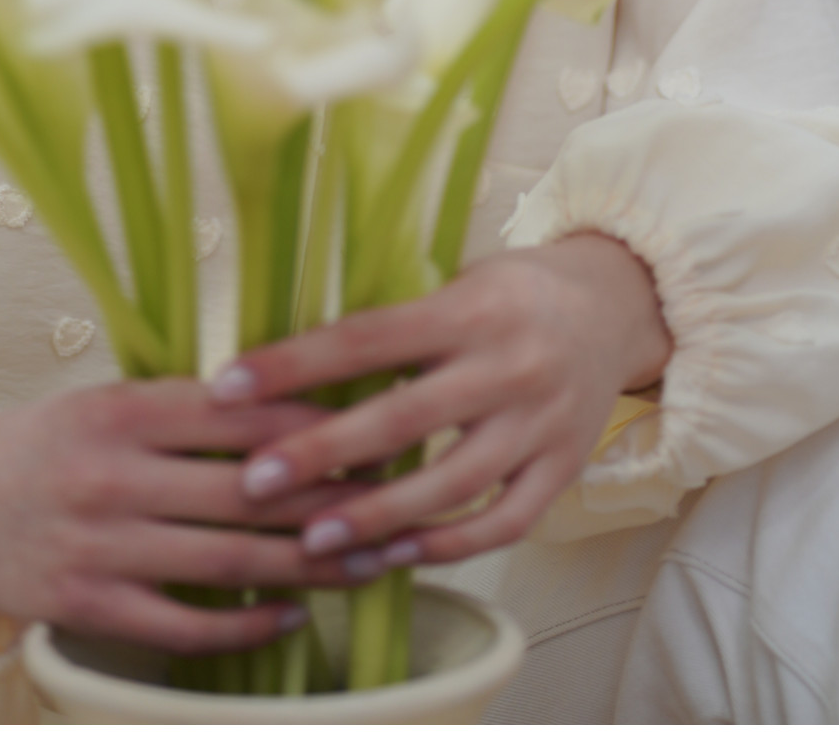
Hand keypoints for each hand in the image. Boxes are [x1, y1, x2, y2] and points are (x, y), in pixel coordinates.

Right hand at [0, 376, 383, 654]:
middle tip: (394, 498)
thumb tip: (284, 407)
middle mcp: (114, 475)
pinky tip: (289, 615)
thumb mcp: (104, 402)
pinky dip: (244, 624)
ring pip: (228, 560)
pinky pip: (184, 623)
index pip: (236, 413)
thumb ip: (179, 409)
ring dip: (307, 565)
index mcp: (122, 411)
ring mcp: (102, 546)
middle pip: (247, 491)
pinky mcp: (89, 606)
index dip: (311, 421)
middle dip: (330, 496)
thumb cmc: (42, 444)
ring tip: (366, 561)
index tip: (371, 426)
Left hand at [210, 232, 672, 570]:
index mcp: (469, 307)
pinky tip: (391, 556)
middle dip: (320, 454)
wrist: (613, 306)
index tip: (225, 387)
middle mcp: (509, 365)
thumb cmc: (509, 292)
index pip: (367, 337)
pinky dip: (445, 545)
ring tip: (310, 539)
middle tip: (251, 483)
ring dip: (375, 516)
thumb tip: (289, 364)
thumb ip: (391, 325)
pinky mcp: (563, 470)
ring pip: (450, 484)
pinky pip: (502, 522)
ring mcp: (541, 424)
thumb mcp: (453, 282)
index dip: (294, 364)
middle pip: (403, 419)